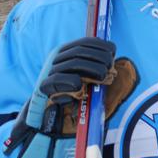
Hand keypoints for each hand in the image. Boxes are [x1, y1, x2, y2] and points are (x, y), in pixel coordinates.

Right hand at [5, 37, 117, 157]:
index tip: (113, 52)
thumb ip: (95, 69)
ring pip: (73, 63)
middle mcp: (56, 58)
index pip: (85, 43)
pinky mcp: (44, 85)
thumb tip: (113, 63)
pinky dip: (73, 81)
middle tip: (109, 70)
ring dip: (92, 69)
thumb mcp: (85, 79)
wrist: (45, 115)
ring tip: (103, 77)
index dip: (101, 45)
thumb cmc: (71, 96)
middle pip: (81, 52)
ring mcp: (49, 71)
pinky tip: (82, 87)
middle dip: (100, 58)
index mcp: (66, 52)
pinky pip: (60, 79)